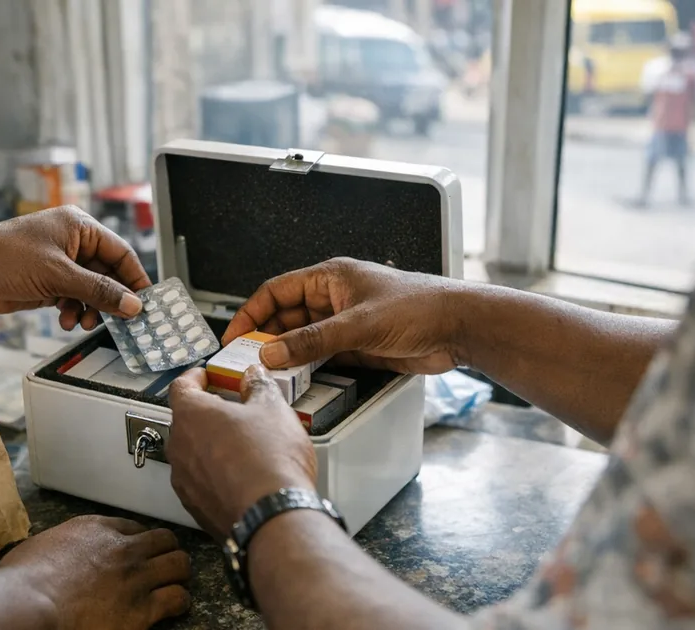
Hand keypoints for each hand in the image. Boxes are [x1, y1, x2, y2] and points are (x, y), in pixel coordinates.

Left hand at [0, 206, 150, 329]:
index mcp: (79, 227)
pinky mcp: (47, 281)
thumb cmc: (2, 259)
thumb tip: (133, 305)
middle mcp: (72, 242)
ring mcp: (59, 263)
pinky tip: (65, 320)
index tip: (146, 303)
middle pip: (107, 274)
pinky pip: (73, 298)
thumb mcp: (58, 275)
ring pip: (90, 290)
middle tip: (121, 321)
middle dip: (110, 299)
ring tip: (83, 322)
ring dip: (90, 308)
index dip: (134, 278)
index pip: (120, 252)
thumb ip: (99, 291)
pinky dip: (73, 311)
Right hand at [0, 515, 190, 628]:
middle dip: (166, 550)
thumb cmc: (24, 578)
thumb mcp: (41, 545)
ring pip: (179, 565)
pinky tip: (175, 606)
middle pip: (164, 540)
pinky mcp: (143, 608)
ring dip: (178, 573)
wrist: (31, 602)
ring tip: (176, 582)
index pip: (133, 527)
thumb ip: (60, 545)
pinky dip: (179, 601)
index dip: (138, 539)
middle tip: (164, 562)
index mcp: (97, 529)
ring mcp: (136, 577)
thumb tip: (53, 555)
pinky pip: (177, 598)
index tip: (137, 549)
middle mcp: (123, 548)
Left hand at [167, 367, 315, 539]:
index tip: (204, 376)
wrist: (272, 516)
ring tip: (242, 446)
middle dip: (208, 414)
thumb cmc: (268, 462)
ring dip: (211, 447)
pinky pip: (202, 482)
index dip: (195, 378)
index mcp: (191, 415)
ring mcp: (185, 480)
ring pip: (192, 454)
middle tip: (233, 411)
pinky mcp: (196, 506)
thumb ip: (259, 386)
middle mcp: (179, 447)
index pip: (181, 386)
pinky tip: (241, 476)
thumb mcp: (273, 408)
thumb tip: (254, 376)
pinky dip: (216, 475)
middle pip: (186, 421)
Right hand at [223, 257, 465, 374]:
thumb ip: (311, 341)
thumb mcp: (357, 324)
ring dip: (287, 356)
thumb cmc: (420, 306)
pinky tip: (298, 381)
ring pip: (303, 340)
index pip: (276, 292)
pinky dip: (308, 368)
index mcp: (330, 277)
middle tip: (248, 362)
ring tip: (270, 376)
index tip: (235, 338)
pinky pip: (322, 357)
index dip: (251, 314)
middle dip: (266, 339)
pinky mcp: (358, 346)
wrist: (459, 327)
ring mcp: (345, 323)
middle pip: (286, 319)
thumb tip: (272, 352)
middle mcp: (334, 298)